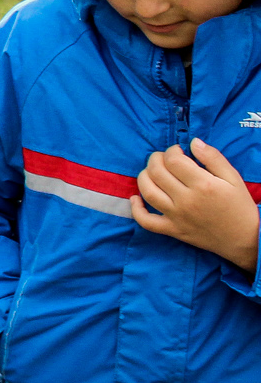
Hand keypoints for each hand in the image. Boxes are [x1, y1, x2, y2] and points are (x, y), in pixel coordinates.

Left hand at [132, 138, 259, 271]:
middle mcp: (187, 200)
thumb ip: (213, 158)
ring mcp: (177, 217)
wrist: (246, 240)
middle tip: (164, 158)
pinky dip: (136, 210)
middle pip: (156, 172)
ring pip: (148, 192)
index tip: (178, 151)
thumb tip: (193, 142)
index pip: (173, 160)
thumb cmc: (240, 207)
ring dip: (144, 176)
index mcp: (203, 185)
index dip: (171, 151)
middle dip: (156, 159)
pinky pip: (146, 221)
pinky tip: (136, 198)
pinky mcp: (173, 230)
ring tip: (152, 172)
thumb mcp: (234, 179)